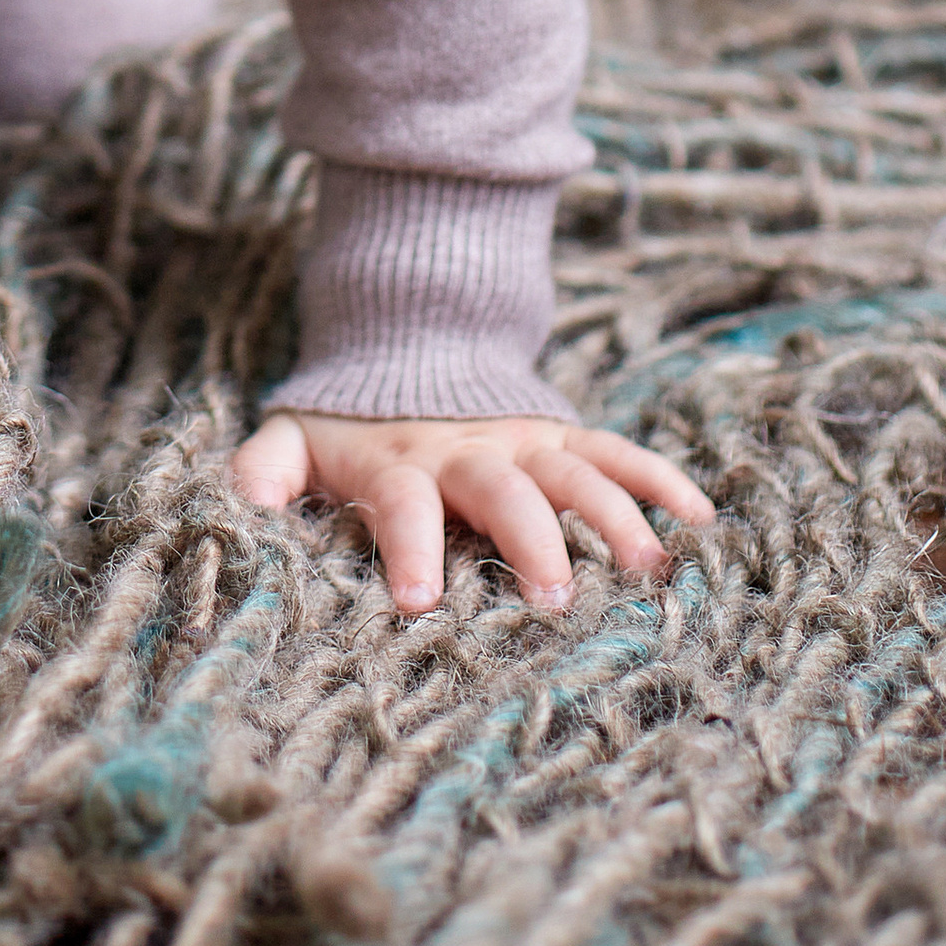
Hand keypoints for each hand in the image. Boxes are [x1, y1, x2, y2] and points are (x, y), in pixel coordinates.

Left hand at [227, 408, 710, 613]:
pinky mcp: (561, 434)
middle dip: (530, 539)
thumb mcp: (296, 440)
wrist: (407, 343)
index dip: (407, 546)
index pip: (402, 502)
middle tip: (554, 598)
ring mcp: (522, 439)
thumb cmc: (349, 427)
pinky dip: (658, 478)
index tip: (416, 602)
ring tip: (649, 569)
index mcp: (397, 461)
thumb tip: (245, 509)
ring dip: (612, 515)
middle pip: (503, 490)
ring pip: (573, 472)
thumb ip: (264, 471)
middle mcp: (466, 450)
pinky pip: (616, 450)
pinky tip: (700, 518)